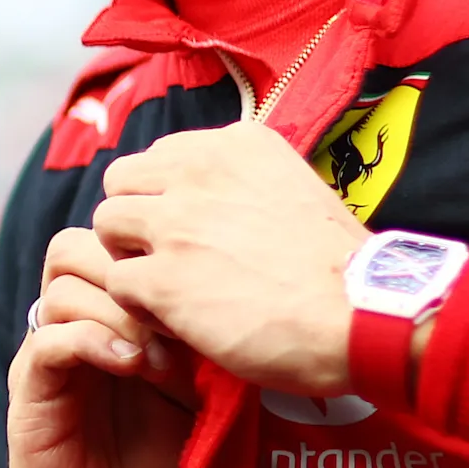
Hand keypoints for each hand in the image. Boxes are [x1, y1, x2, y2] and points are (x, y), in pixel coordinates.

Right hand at [6, 238, 195, 467]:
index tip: (206, 299)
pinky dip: (92, 340)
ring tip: (159, 357)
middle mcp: (78, 328)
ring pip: (63, 281)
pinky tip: (132, 368)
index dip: (158, 257)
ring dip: (119, 308)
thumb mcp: (202, 406)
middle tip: (177, 319)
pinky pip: (49, 339)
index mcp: (116, 321)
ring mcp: (51, 357)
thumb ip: (209, 354)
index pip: (119, 247)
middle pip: (80, 245)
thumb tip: (253, 307)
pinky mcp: (33, 395)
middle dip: (132, 269)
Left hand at [88, 122, 368, 396]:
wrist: (362, 315)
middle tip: (165, 258)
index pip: (160, 156)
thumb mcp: (296, 187)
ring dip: (129, 258)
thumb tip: (214, 199)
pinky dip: (138, 306)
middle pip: (120, 181)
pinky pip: (117, 281)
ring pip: (106, 224)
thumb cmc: (339, 267)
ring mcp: (177, 223)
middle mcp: (199, 172)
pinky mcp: (165, 278)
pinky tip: (176, 322)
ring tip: (167, 289)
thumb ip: (244, 184)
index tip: (192, 229)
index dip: (165, 196)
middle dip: (134, 219)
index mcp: (235, 145)